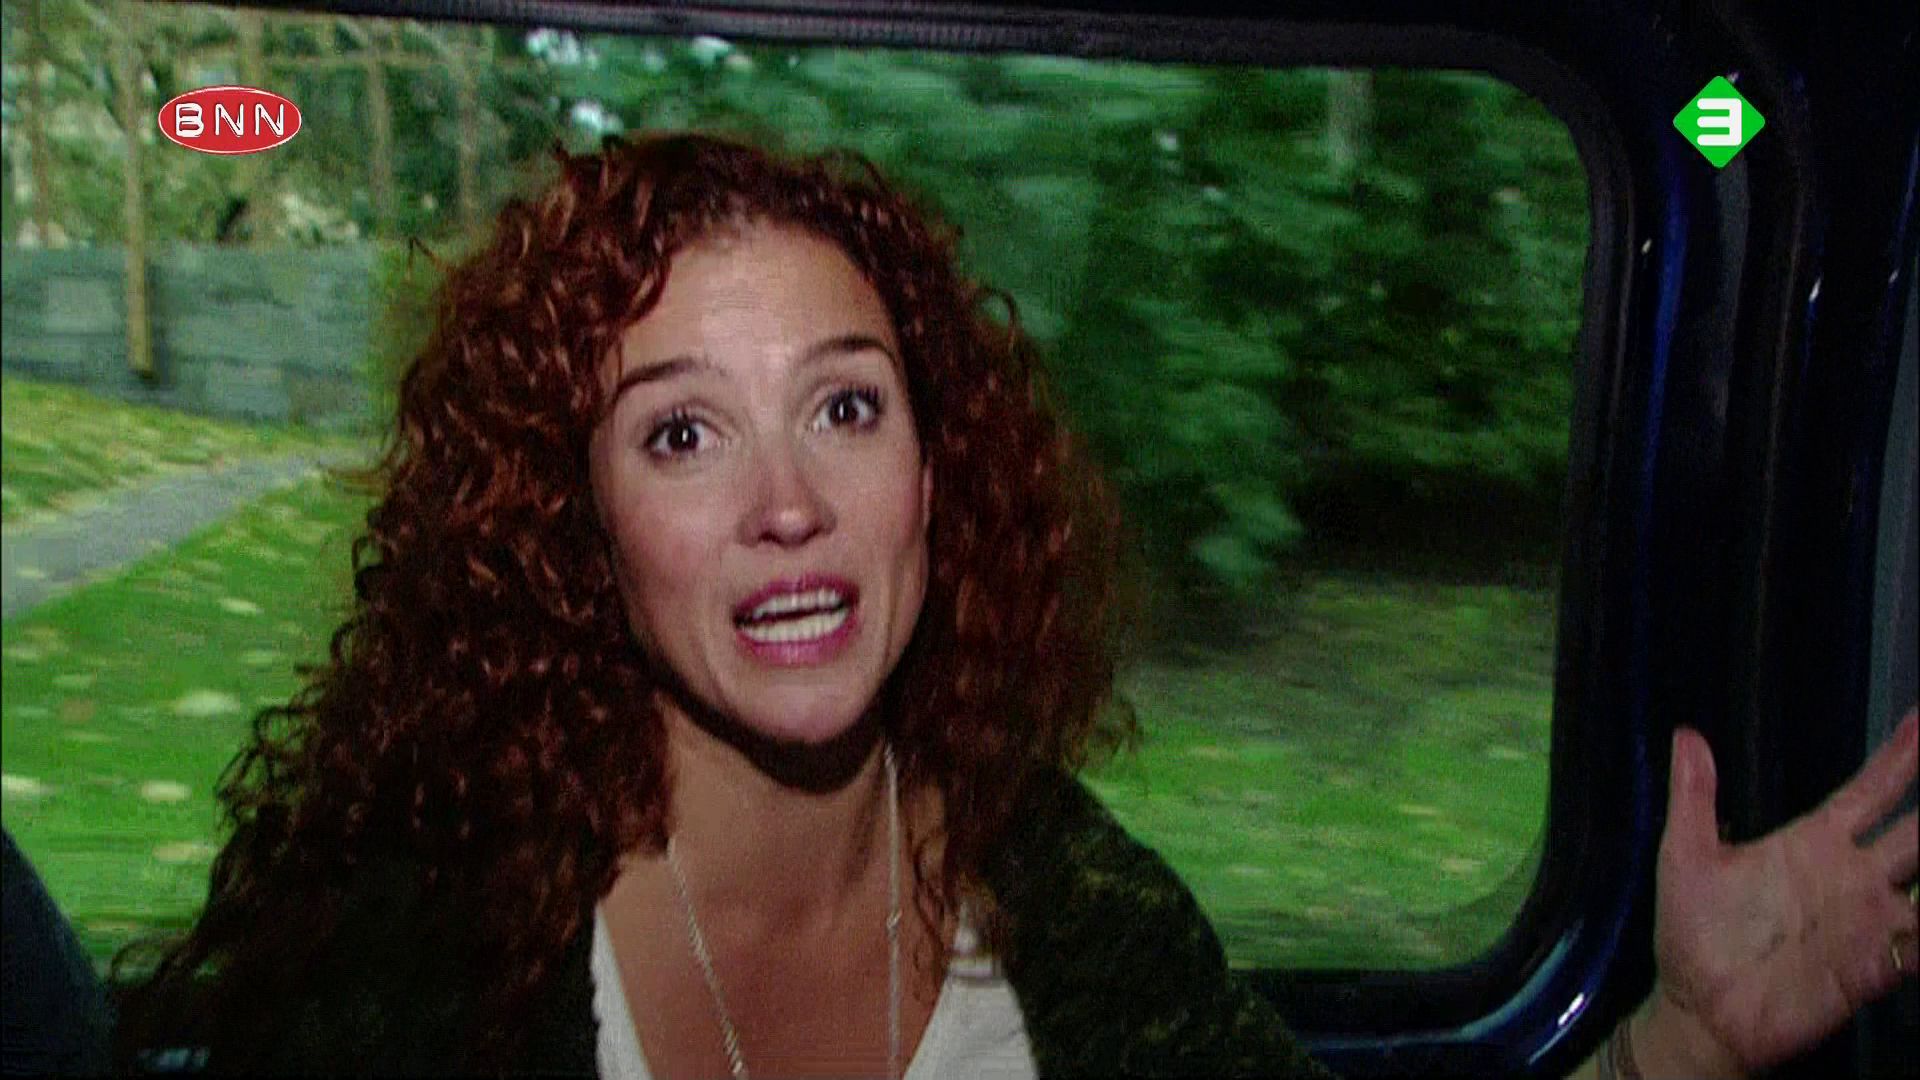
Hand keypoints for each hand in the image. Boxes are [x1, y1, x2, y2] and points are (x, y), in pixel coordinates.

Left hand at [1643, 706, 1918, 1075]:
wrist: (1698, 1006)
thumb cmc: (1692, 929)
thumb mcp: (1686, 855)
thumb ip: (1694, 797)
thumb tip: (1686, 734)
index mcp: (1814, 842)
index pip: (1871, 790)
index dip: (1900, 756)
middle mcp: (1853, 876)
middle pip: (1918, 831)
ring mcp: (1869, 920)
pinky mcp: (1875, 967)